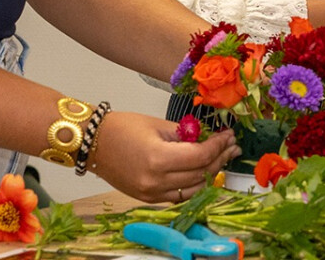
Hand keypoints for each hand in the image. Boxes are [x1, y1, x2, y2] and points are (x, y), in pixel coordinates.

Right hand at [86, 112, 237, 203]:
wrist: (92, 143)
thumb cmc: (122, 128)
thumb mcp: (158, 125)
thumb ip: (186, 134)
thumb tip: (210, 138)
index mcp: (158, 159)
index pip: (201, 156)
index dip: (219, 145)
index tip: (229, 135)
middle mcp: (156, 181)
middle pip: (200, 174)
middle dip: (220, 158)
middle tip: (232, 146)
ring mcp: (151, 193)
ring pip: (193, 189)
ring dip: (210, 173)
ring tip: (222, 158)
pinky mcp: (147, 199)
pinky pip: (179, 196)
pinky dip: (193, 185)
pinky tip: (202, 172)